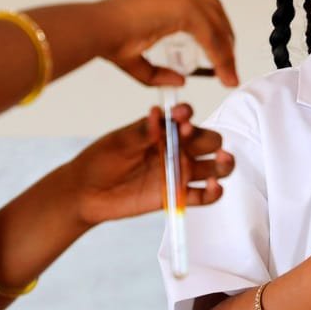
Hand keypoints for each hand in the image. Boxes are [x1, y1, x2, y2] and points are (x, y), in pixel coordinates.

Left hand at [65, 102, 233, 227]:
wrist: (86, 192)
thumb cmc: (100, 160)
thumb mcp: (120, 142)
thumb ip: (142, 131)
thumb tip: (157, 114)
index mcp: (165, 130)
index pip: (186, 118)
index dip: (188, 116)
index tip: (182, 117)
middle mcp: (178, 149)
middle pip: (210, 142)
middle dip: (210, 140)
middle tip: (194, 141)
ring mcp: (179, 172)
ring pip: (215, 167)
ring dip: (224, 162)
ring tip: (222, 160)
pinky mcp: (176, 195)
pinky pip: (204, 196)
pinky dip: (215, 192)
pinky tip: (213, 187)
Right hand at [95, 0, 238, 86]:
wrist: (96, 30)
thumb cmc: (107, 40)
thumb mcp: (137, 57)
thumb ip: (159, 72)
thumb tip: (182, 80)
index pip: (199, 5)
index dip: (213, 28)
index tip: (219, 51)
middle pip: (213, 9)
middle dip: (225, 37)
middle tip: (228, 64)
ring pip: (216, 21)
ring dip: (225, 48)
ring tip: (228, 72)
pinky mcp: (184, 5)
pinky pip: (210, 32)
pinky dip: (219, 53)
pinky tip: (221, 70)